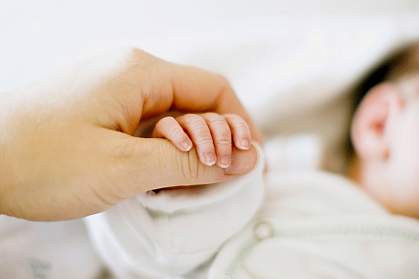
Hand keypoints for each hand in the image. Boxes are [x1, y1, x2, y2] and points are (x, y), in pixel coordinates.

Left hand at [0, 48, 260, 219]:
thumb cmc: (41, 162)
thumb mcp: (126, 168)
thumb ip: (191, 164)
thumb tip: (246, 159)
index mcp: (140, 73)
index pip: (213, 89)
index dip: (239, 124)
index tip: (248, 161)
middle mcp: (130, 72)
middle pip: (194, 103)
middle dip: (212, 143)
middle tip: (211, 180)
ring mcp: (113, 89)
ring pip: (171, 117)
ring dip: (183, 152)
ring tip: (176, 185)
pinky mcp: (101, 108)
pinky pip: (146, 125)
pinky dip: (158, 152)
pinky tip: (151, 177)